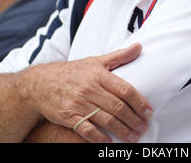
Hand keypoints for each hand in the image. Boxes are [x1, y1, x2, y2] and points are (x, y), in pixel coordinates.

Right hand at [19, 43, 152, 142]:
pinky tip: (109, 142)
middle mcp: (90, 88)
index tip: (149, 112)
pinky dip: (99, 138)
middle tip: (144, 127)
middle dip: (134, 119)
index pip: (125, 89)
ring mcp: (79, 103)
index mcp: (99, 74)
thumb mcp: (96, 61)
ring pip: (106, 120)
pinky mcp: (68, 116)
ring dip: (122, 131)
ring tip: (133, 137)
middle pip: (117, 107)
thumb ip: (119, 56)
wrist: (42, 83)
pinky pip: (87, 129)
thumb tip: (139, 47)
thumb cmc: (73, 71)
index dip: (139, 102)